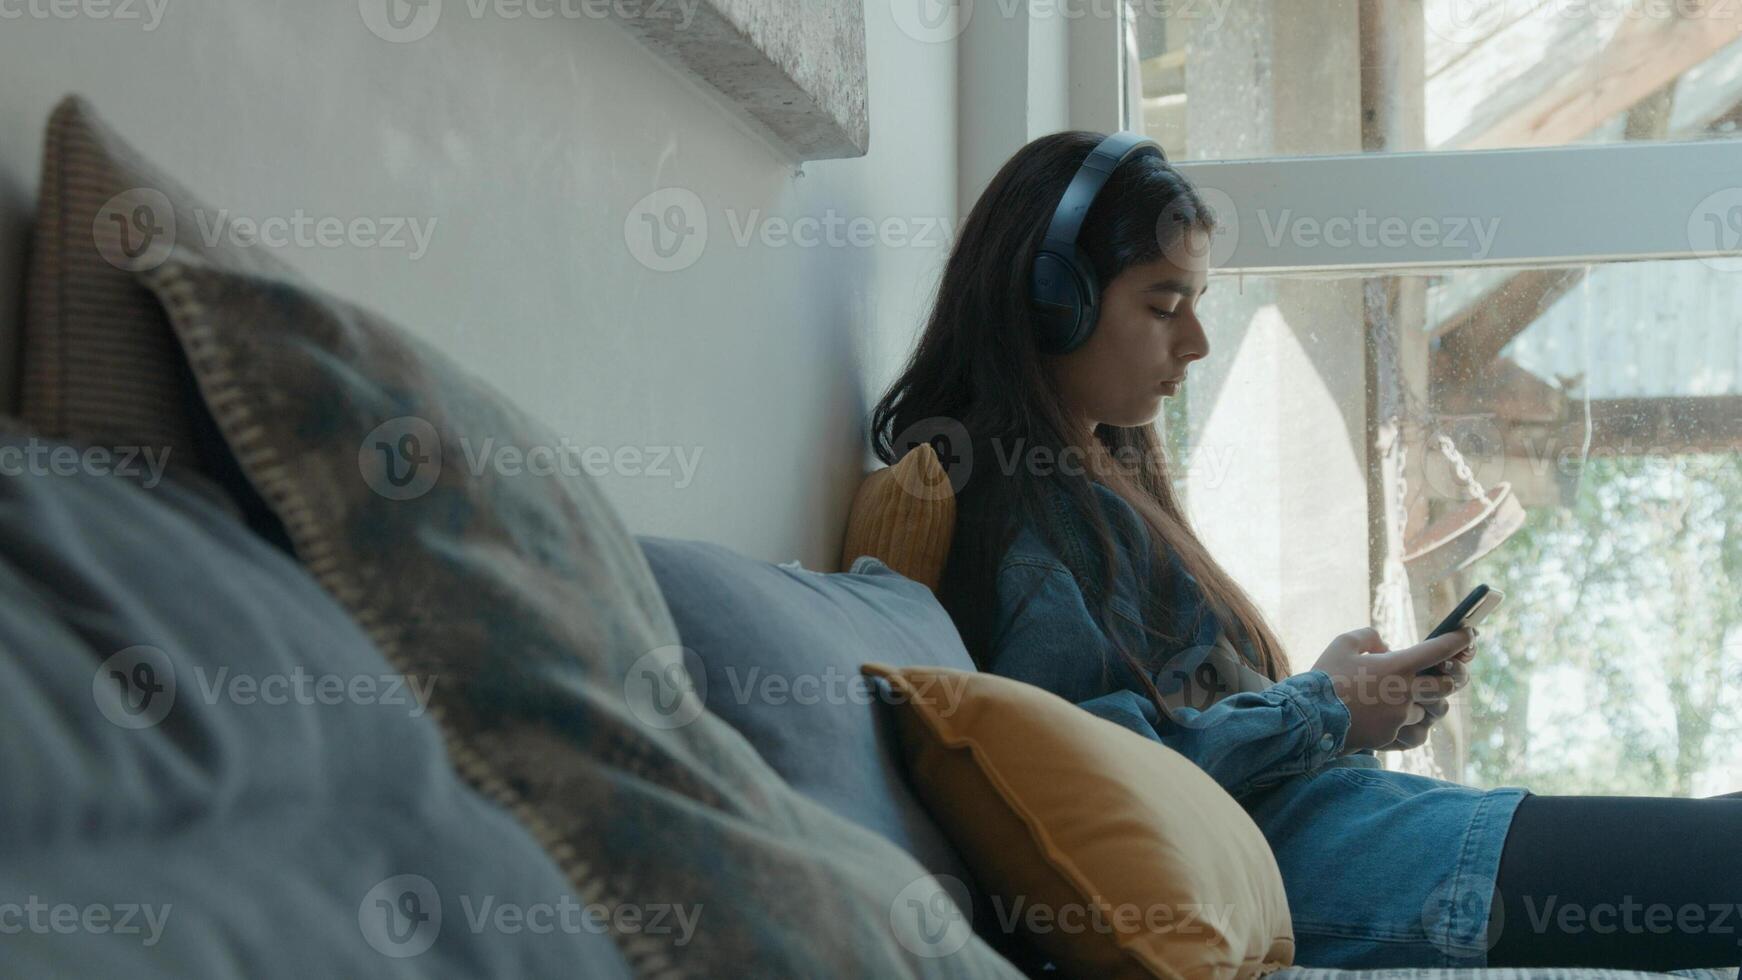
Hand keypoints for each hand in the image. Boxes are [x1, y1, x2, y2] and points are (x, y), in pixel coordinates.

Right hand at [1309, 627, 1474, 753]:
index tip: (1468, 634)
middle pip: (1447, 685)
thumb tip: (1385, 646)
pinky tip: (1402, 719)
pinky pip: (1416, 733)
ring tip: (1413, 698)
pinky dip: (1414, 726)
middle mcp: (1405, 692)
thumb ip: (1369, 637)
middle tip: (1449, 672)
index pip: (1439, 650)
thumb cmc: (1324, 677)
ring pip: (1431, 711)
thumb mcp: (1343, 643)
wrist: (1308, 716)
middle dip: (1452, 677)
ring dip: (1427, 703)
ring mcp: (1400, 718)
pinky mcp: (1392, 737)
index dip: (1459, 639)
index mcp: (1397, 666)